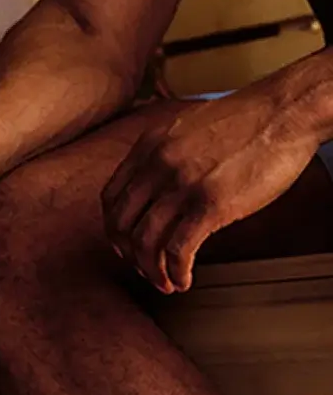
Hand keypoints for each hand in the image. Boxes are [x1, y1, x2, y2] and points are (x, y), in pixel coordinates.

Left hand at [101, 89, 317, 293]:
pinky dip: (176, 272)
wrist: (284, 111)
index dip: (114, 229)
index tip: (124, 245)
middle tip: (144, 270)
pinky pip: (178, 250)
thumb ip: (166, 154)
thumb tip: (157, 185)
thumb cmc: (246, 120)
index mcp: (149, 146)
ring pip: (146, 241)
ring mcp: (182, 185)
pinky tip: (184, 280)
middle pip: (121, 224)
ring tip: (165, 283)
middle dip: (128, 256)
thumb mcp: (188, 128)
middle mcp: (158, 165)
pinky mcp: (210, 205)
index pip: (110, 197)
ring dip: (152, 271)